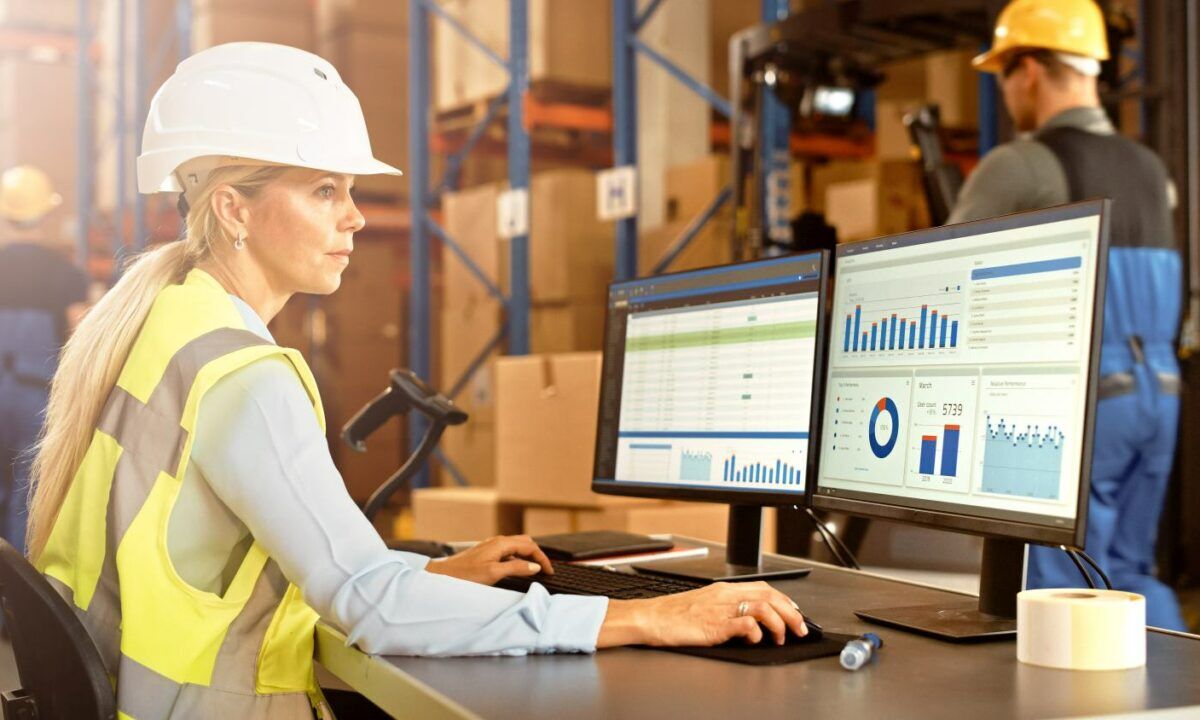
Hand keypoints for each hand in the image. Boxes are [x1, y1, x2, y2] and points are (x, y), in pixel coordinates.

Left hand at [424, 535, 553, 585]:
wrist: (441, 576)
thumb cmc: (464, 576)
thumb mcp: (493, 574)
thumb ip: (516, 568)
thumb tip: (534, 566)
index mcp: (501, 543)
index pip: (530, 546)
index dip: (542, 558)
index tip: (550, 571)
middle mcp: (497, 542)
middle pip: (525, 543)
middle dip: (538, 554)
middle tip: (546, 569)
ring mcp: (491, 547)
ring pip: (516, 547)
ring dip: (528, 556)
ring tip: (535, 569)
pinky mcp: (486, 554)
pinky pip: (508, 552)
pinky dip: (518, 558)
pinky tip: (517, 569)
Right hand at [596, 581, 807, 647]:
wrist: (650, 617)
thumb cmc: (673, 614)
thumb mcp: (704, 604)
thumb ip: (727, 608)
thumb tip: (748, 620)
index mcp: (724, 589)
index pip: (764, 588)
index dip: (785, 599)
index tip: (796, 612)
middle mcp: (726, 595)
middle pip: (769, 596)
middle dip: (791, 613)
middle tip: (801, 629)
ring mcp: (721, 609)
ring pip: (763, 607)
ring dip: (779, 623)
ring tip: (782, 638)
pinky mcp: (714, 624)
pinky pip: (744, 623)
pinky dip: (756, 632)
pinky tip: (757, 640)